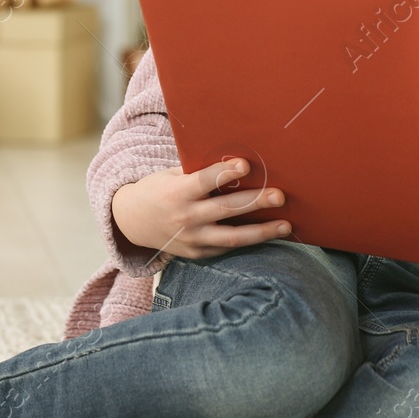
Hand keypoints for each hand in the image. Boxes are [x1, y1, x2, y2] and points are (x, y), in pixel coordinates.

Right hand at [112, 159, 288, 259]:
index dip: (224, 173)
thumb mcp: (172, 176)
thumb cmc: (160, 190)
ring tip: (286, 225)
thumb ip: (198, 173)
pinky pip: (227, 248)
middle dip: (254, 202)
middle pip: (225, 210)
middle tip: (280, 195)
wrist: (132, 222)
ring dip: (262, 232)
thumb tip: (236, 163)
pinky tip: (271, 234)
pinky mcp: (198, 254)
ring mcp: (192, 239)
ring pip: (231, 237)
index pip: (203, 182)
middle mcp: (185, 218)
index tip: (245, 165)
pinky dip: (250, 241)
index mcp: (177, 193)